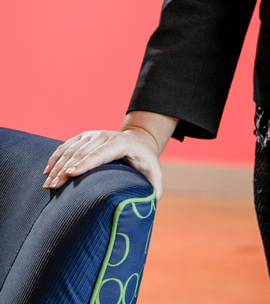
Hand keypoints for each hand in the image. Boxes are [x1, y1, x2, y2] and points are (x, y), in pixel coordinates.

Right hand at [43, 127, 163, 198]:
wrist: (139, 141)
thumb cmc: (145, 161)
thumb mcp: (154, 173)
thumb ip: (155, 187)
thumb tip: (153, 201)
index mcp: (122, 144)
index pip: (102, 153)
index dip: (86, 163)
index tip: (70, 174)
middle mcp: (106, 136)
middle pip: (83, 152)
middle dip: (66, 169)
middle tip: (54, 186)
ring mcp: (94, 134)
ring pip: (72, 149)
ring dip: (58, 165)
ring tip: (48, 184)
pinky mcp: (85, 136)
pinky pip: (68, 145)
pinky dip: (56, 156)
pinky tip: (47, 170)